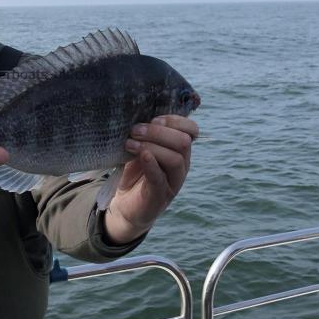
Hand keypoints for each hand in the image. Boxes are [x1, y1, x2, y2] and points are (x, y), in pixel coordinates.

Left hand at [104, 115, 198, 243]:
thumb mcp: (140, 148)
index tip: (152, 118)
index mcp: (180, 151)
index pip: (191, 130)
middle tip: (135, 130)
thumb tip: (138, 112)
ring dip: (151, 146)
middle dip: (158, 132)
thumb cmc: (135, 173)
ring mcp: (173, 182)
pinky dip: (151, 163)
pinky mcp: (160, 196)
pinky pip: (160, 178)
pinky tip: (141, 155)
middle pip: (183, 142)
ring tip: (129, 144)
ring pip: (175, 158)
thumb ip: (146, 134)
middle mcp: (182, 165)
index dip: (174, 120)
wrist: (126, 206)